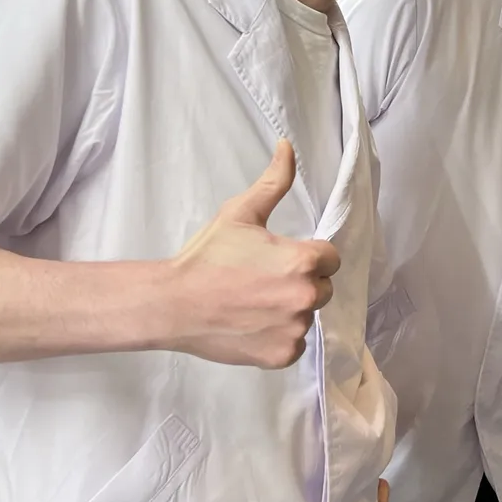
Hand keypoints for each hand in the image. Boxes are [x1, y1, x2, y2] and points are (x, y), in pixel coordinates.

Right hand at [166, 141, 339, 367]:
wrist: (172, 304)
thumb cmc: (206, 257)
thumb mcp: (240, 213)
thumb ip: (273, 182)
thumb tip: (287, 147)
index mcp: (302, 261)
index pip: (330, 258)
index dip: (308, 255)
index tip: (280, 258)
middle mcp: (305, 297)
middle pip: (323, 287)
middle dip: (301, 282)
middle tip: (263, 280)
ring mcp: (295, 329)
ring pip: (308, 316)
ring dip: (289, 310)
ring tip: (254, 302)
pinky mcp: (282, 355)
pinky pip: (295, 343)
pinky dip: (280, 336)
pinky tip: (253, 324)